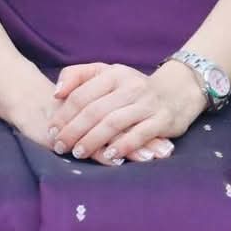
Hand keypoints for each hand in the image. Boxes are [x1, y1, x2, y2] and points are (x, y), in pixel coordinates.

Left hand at [46, 60, 204, 165]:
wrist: (179, 90)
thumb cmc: (133, 87)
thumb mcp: (107, 73)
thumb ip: (78, 76)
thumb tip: (56, 94)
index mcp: (113, 74)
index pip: (82, 94)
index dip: (64, 115)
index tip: (51, 131)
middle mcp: (131, 86)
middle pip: (95, 110)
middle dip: (74, 131)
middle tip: (60, 146)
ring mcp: (148, 103)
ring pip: (114, 122)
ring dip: (93, 140)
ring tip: (78, 153)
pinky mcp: (163, 120)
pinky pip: (140, 134)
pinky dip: (123, 145)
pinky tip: (109, 156)